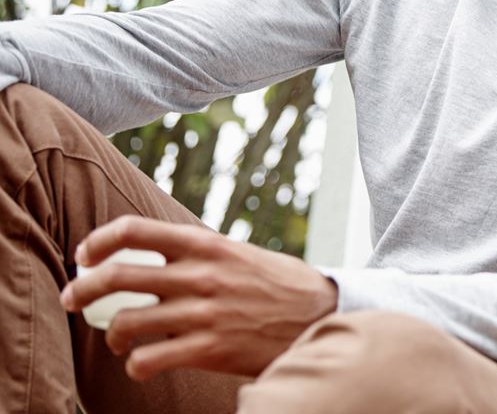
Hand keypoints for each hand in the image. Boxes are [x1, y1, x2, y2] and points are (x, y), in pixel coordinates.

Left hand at [60, 216, 337, 380]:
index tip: (86, 257)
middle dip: (81, 290)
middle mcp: (201, 275)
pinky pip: (148, 359)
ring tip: (117, 339)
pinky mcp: (209, 349)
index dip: (98, 242)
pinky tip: (142, 364)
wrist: (322, 316)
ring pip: (125, 322)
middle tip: (73, 300)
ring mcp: (203, 313)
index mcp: (207, 245)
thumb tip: (152, 255)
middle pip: (116, 276)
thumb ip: (199, 254)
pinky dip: (135, 365)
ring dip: (111, 333)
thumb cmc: (279, 286)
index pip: (134, 231)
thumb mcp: (239, 255)